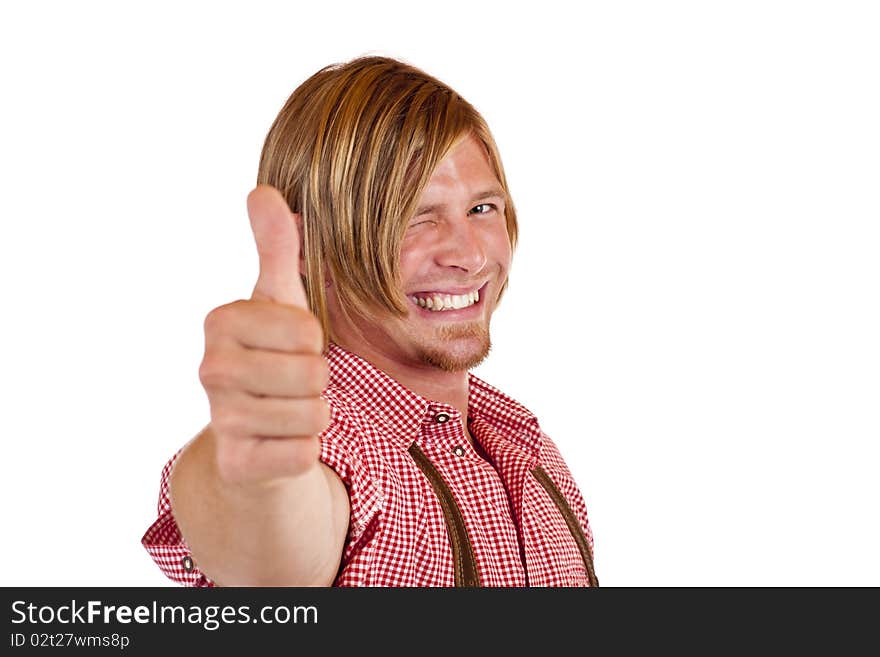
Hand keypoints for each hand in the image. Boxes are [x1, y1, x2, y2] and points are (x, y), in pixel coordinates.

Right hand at [199, 185, 329, 484]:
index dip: (312, 341)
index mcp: (221, 322)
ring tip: (287, 410)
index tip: (289, 347)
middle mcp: (211, 369)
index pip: (306, 329)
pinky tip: (279, 443)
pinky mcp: (237, 464)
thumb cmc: (271, 358)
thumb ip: (276, 249)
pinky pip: (304, 454)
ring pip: (313, 414)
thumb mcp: (277, 301)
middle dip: (316, 381)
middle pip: (312, 372)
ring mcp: (220, 419)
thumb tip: (263, 190)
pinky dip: (304, 450)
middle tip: (291, 383)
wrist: (254, 436)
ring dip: (313, 415)